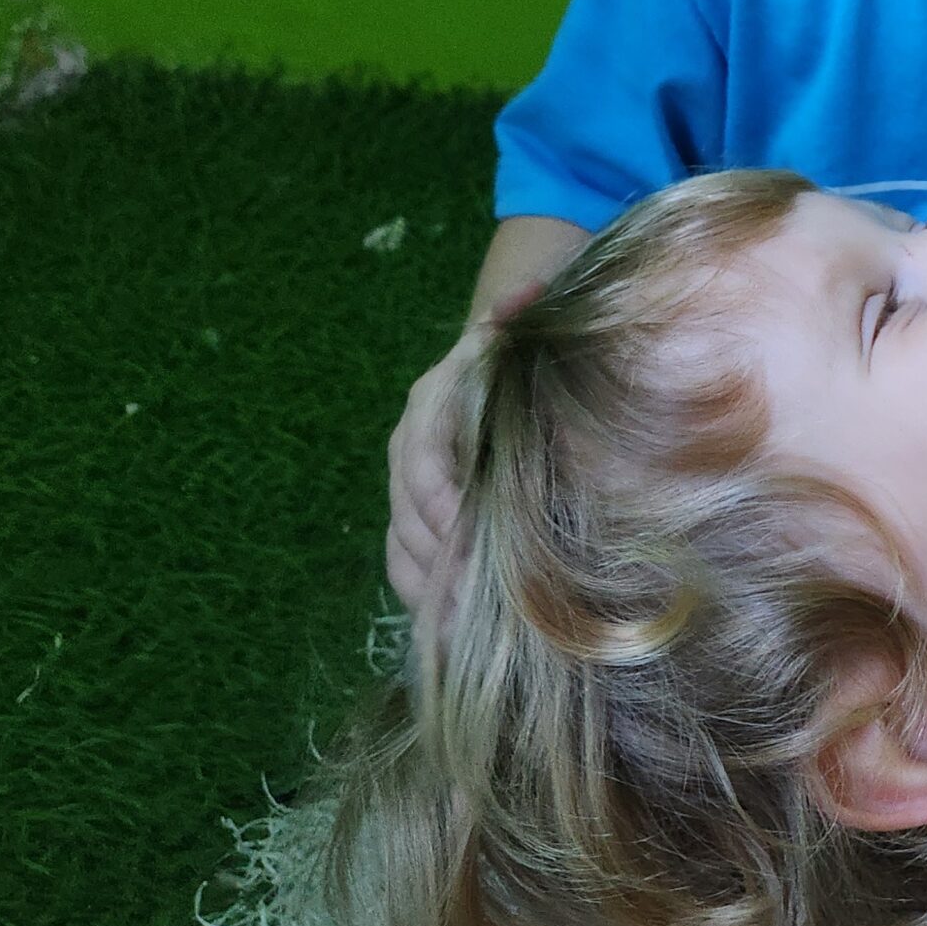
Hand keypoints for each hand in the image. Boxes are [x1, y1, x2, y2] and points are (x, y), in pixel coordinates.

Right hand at [386, 326, 486, 649]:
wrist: (492, 372)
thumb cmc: (512, 360)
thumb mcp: (516, 340)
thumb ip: (517, 320)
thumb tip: (525, 295)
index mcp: (430, 406)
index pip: (421, 459)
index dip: (439, 497)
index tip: (466, 526)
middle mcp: (407, 449)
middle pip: (407, 514)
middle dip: (440, 555)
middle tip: (473, 592)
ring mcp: (404, 489)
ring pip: (402, 547)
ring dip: (430, 587)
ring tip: (464, 623)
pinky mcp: (411, 521)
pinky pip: (404, 565)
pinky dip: (424, 598)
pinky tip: (450, 630)